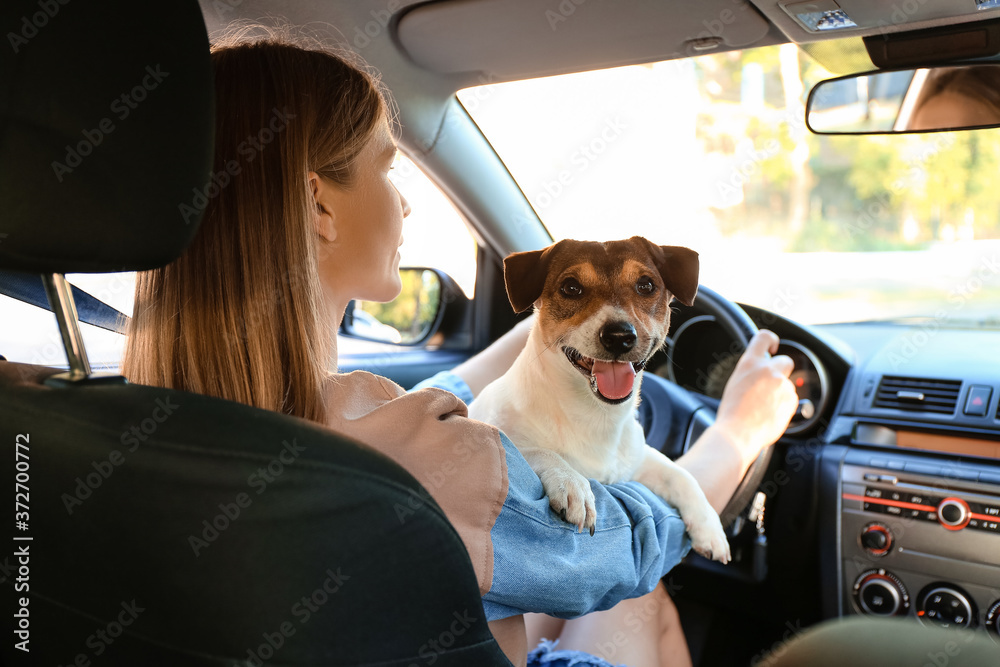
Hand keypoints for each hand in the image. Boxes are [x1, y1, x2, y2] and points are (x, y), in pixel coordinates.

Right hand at [712, 330, 798, 472]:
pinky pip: (791, 399)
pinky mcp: (792, 400)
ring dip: (780, 393)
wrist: (738, 433)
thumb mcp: (736, 382)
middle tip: (770, 384)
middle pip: (785, 361)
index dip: (771, 340)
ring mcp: (782, 385)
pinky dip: (783, 405)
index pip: (764, 337)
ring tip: (763, 407)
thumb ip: (751, 372)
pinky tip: (769, 414)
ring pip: (787, 384)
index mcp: (750, 363)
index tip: (772, 347)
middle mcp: (768, 370)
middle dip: (781, 371)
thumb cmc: (732, 412)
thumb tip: (761, 372)